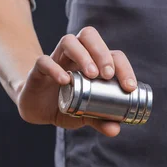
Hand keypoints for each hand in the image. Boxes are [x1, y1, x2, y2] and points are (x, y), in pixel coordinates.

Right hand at [16, 26, 136, 135]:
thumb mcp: (84, 115)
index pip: (112, 55)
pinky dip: (55, 69)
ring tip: (91, 75)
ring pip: (69, 41)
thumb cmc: (66, 104)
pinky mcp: (38, 69)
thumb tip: (115, 129)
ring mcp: (56, 58)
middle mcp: (75, 55)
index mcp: (93, 62)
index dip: (123, 67)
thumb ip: (100, 120)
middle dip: (102, 53)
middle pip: (90, 36)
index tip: (129, 87)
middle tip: (108, 75)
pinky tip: (65, 81)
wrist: (37, 108)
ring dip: (83, 55)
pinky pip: (44, 61)